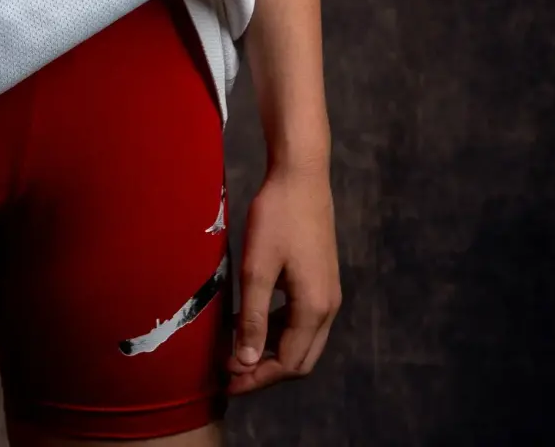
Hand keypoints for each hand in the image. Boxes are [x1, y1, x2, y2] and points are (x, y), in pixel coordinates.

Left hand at [227, 159, 340, 395]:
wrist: (300, 174)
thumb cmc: (277, 217)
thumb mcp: (258, 268)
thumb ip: (252, 317)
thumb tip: (245, 362)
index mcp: (314, 309)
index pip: (288, 364)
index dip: (256, 377)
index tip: (226, 380)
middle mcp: (328, 307)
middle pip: (300, 359)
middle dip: (265, 371)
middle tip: (230, 372)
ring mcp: (327, 292)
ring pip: (302, 340)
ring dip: (271, 350)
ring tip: (236, 348)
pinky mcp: (321, 279)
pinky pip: (302, 320)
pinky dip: (278, 329)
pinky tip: (252, 318)